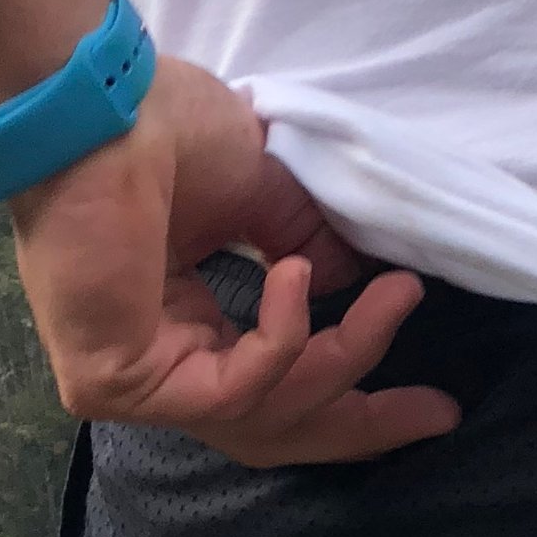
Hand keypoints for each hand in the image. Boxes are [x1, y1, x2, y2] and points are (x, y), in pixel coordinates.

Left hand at [9, 56, 460, 465]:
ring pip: (261, 417)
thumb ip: (305, 240)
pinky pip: (228, 392)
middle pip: (273, 428)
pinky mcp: (117, 383)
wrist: (101, 108)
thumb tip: (351, 276)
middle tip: (436, 411)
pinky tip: (295, 278)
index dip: (352, 389)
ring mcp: (134, 378)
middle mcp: (159, 357)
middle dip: (361, 422)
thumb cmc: (166, 129)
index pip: (272, 386)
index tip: (434, 403)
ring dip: (342, 358)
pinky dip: (281, 339)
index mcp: (184, 316)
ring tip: (390, 296)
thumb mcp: (263, 186)